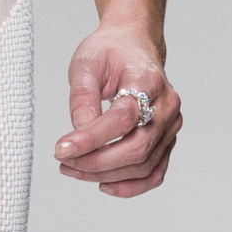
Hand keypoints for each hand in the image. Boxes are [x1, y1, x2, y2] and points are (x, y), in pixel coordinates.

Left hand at [54, 23, 180, 198]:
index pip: (123, 119)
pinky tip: (102, 183)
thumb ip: (82, 98)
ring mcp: (170, 125)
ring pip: (143, 165)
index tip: (61, 149)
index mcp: (148, 81)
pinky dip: (130, 186)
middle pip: (136, 148)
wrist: (134, 45)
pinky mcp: (166, 140)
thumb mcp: (86, 63)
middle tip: (63, 161)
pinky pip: (154, 173)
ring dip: (106, 175)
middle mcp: (166, 106)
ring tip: (74, 169)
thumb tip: (79, 134)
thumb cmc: (110, 51)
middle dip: (95, 162)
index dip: (91, 139)